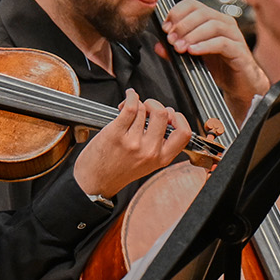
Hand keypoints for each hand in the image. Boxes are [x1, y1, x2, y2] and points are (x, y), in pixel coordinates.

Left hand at [73, 90, 193, 197]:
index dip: (179, 118)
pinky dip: (130, 97)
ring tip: (130, 107)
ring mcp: (133, 142)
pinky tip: (128, 98)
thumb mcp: (148, 164)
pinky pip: (130, 107)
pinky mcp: (116, 134)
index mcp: (161, 158)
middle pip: (164, 114)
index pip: (184, 133)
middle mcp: (149, 151)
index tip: (171, 115)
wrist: (95, 182)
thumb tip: (164, 117)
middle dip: (155, 105)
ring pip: (144, 109)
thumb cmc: (118, 172)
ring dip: (138, 102)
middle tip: (147, 109)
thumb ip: (159, 145)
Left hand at [161, 0, 267, 115]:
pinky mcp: (239, 50)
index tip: (165, 28)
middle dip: (182, 25)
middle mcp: (224, 23)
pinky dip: (205, 45)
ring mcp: (234, 35)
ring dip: (192, 35)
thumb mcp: (193, 57)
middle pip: (201, 12)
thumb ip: (176, 50)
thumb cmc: (220, 67)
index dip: (176, 13)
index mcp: (212, 19)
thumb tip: (158, 45)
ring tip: (180, 47)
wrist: (240, 85)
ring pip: (212, 24)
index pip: (192, 4)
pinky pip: (222, 43)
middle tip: (171, 40)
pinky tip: (193, 51)